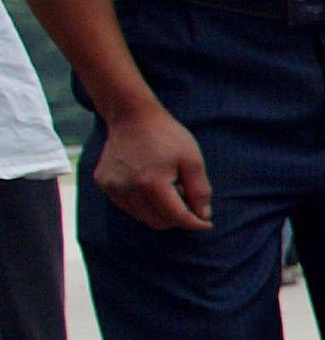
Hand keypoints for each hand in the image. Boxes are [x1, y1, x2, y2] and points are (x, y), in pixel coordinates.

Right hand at [95, 104, 211, 230]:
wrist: (131, 116)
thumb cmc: (167, 136)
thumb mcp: (192, 160)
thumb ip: (200, 191)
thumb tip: (203, 216)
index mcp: (151, 183)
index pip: (176, 217)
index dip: (194, 223)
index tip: (206, 223)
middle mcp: (127, 189)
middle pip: (158, 222)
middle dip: (177, 217)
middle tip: (187, 198)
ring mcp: (112, 187)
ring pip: (142, 216)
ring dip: (159, 211)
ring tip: (169, 187)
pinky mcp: (103, 183)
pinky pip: (127, 205)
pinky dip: (143, 204)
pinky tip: (151, 184)